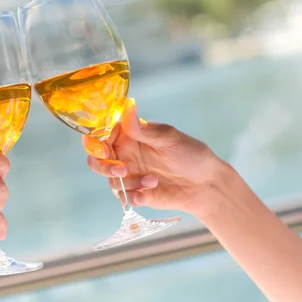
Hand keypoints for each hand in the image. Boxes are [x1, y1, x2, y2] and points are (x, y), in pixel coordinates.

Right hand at [82, 98, 231, 214]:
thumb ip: (142, 128)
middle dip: (103, 167)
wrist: (206, 184)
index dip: (95, 142)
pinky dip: (133, 197)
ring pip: (110, 181)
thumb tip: (127, 104)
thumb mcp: (168, 138)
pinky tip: (149, 193)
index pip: (100, 134)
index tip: (105, 151)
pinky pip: (123, 197)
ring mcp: (128, 175)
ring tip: (153, 181)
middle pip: (95, 160)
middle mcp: (124, 154)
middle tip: (122, 170)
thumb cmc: (190, 153)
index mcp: (128, 135)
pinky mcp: (135, 193)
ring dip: (128, 183)